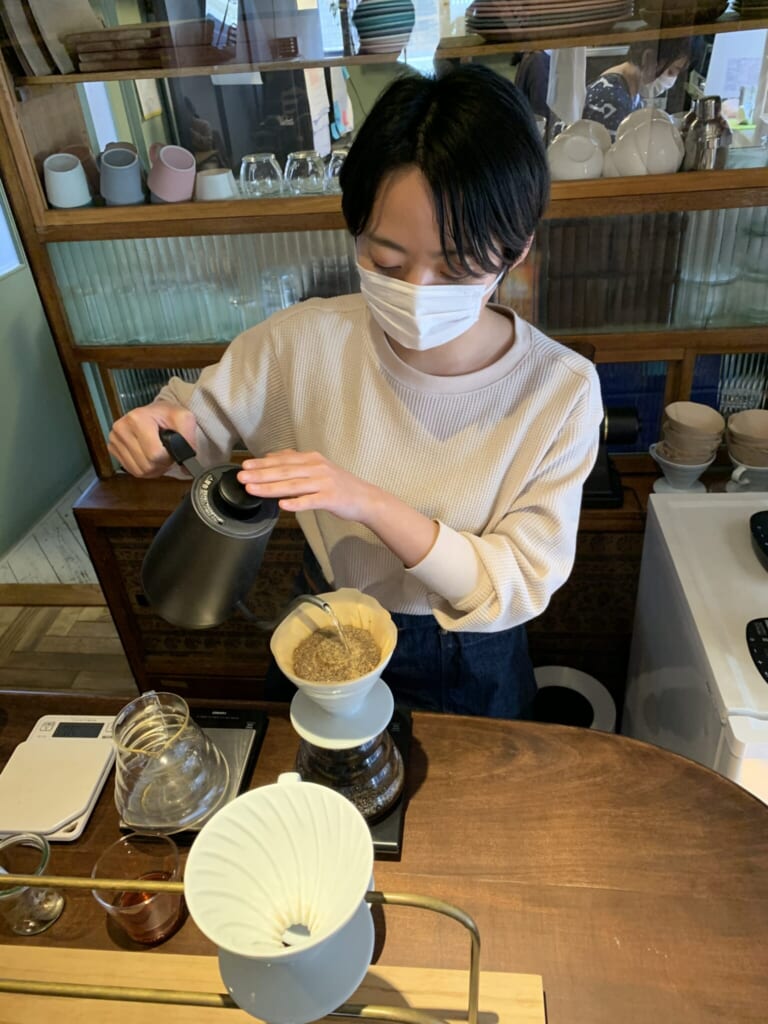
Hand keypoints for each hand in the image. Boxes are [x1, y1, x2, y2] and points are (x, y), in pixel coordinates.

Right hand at [108, 401, 197, 477]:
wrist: (156, 413)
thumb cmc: (168, 416)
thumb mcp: (184, 419)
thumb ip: (188, 440)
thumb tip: (187, 468)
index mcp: (137, 419)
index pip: (155, 455)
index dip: (168, 457)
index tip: (171, 448)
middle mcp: (121, 428)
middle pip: (146, 465)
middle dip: (161, 464)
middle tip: (166, 452)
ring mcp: (115, 439)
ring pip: (138, 471)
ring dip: (153, 468)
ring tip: (158, 455)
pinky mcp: (112, 448)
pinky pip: (131, 470)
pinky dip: (143, 469)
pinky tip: (149, 458)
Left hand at [238, 450, 374, 520]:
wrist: (365, 497)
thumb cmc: (339, 485)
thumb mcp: (318, 468)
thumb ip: (296, 463)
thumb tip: (272, 457)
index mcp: (312, 459)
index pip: (282, 460)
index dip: (262, 463)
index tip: (244, 465)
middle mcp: (317, 468)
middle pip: (284, 471)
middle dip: (261, 474)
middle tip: (241, 477)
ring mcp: (324, 482)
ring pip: (293, 485)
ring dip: (271, 488)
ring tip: (253, 489)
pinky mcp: (330, 498)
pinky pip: (310, 501)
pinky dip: (296, 503)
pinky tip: (283, 505)